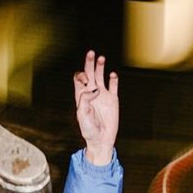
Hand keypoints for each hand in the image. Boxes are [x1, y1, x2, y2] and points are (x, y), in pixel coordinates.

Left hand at [74, 50, 118, 165]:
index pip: (79, 79)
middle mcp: (92, 93)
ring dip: (100, 67)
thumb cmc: (88, 130)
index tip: (86, 80)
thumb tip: (94, 89)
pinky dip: (113, 79)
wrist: (101, 140)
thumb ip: (84, 100)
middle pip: (89, 74)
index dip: (81, 75)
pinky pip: (113, 86)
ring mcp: (103, 95)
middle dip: (89, 63)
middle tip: (91, 53)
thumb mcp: (82, 115)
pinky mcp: (113, 99)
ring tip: (101, 58)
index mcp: (81, 96)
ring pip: (101, 76)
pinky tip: (112, 75)